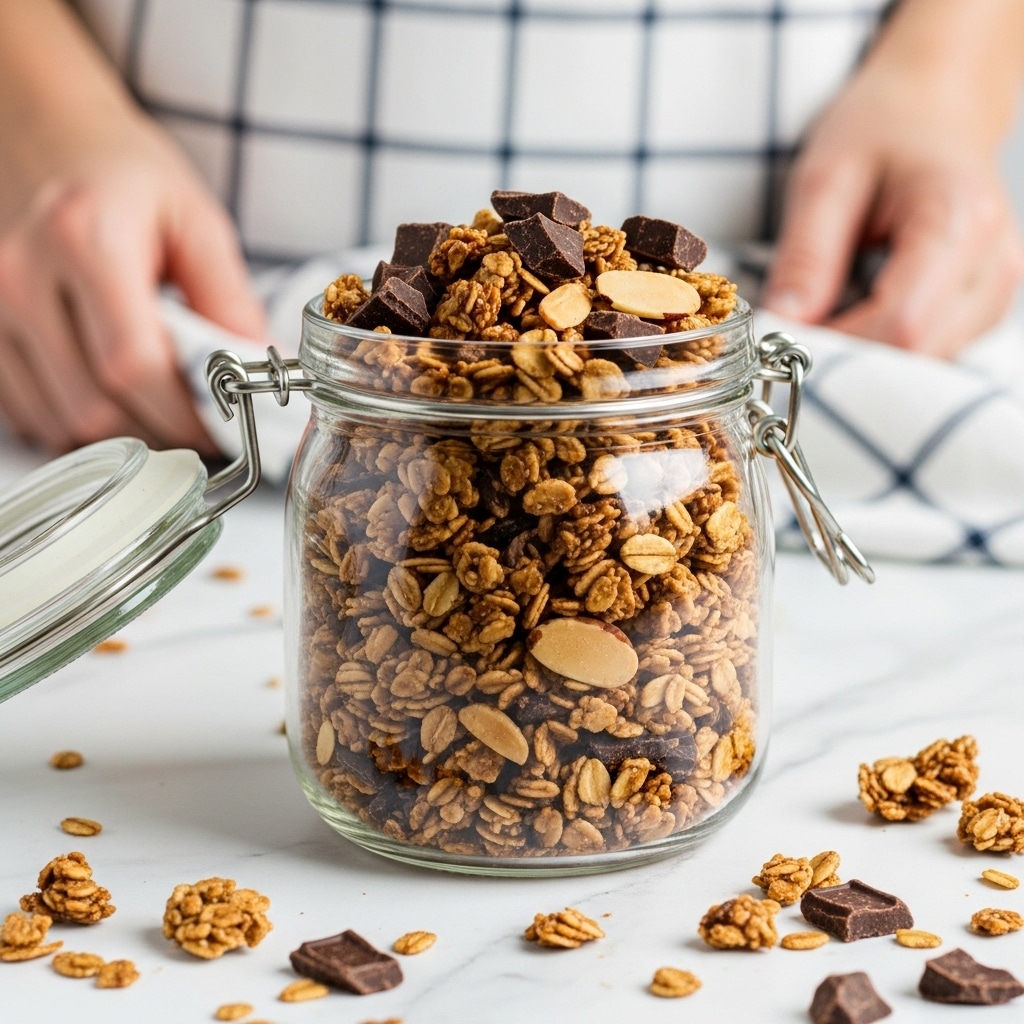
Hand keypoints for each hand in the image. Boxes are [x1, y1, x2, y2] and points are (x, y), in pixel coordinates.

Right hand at [0, 125, 266, 452]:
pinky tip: (108, 391)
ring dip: (118, 434)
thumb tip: (254, 373)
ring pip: (58, 421)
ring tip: (156, 403)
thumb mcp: (197, 221)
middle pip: (92, 406)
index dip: (182, 414)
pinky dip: (74, 421)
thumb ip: (229, 300)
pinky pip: (26, 413)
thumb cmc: (127, 178)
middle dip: (157, 430)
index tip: (221, 428)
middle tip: (196, 422)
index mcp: (86, 239)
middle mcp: (23, 276)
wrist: (47, 136)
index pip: (132, 365)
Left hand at [763, 56, 1023, 357]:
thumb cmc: (881, 130)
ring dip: (866, 359)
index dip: (838, 348)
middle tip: (791, 342)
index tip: (783, 341)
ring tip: (820, 327)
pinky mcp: (982, 306)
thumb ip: (806, 256)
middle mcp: (993, 264)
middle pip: (918, 355)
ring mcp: (995, 290)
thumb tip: (784, 327)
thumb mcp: (824, 178)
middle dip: (849, 360)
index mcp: (958, 221)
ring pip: (925, 363)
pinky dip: (884, 350)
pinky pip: (930, 352)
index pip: (902, 326)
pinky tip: (852, 323)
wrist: (936, 105)